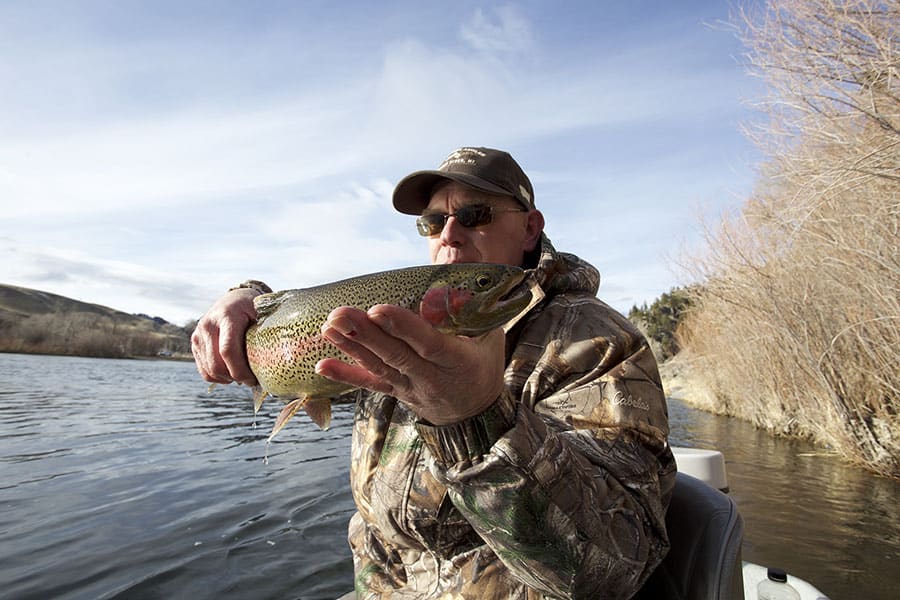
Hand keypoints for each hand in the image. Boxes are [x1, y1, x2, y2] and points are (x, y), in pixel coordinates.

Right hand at [191, 288, 259, 385]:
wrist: (234, 299)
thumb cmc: (253, 308)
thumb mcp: (263, 314)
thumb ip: (265, 333)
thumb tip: (277, 359)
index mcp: (227, 315)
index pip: (228, 350)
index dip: (240, 370)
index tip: (254, 379)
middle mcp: (208, 324)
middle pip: (216, 365)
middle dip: (235, 377)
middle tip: (251, 380)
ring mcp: (198, 334)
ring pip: (209, 371)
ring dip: (227, 378)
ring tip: (242, 374)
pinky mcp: (195, 343)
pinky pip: (204, 371)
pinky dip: (218, 377)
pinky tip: (231, 371)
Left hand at [316, 304, 505, 424]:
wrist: (474, 412)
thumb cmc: (482, 363)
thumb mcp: (489, 337)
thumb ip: (471, 312)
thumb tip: (450, 287)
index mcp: (457, 361)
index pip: (428, 344)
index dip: (403, 328)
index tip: (378, 310)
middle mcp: (431, 377)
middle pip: (395, 355)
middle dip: (366, 334)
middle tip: (340, 314)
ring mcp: (410, 387)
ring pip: (379, 367)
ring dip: (351, 347)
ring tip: (328, 327)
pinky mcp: (396, 392)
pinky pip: (370, 384)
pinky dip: (345, 375)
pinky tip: (321, 365)